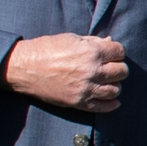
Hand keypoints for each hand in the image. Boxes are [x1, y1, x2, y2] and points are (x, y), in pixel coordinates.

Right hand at [2, 34, 126, 115]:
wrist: (24, 68)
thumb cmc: (46, 49)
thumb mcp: (71, 38)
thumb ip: (93, 41)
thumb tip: (110, 41)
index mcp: (91, 52)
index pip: (120, 52)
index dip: (117, 51)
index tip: (112, 53)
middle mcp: (91, 71)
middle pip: (122, 71)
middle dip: (118, 68)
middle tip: (111, 67)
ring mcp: (85, 88)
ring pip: (115, 90)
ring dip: (115, 85)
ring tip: (108, 82)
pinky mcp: (78, 102)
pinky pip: (103, 107)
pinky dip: (111, 104)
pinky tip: (112, 100)